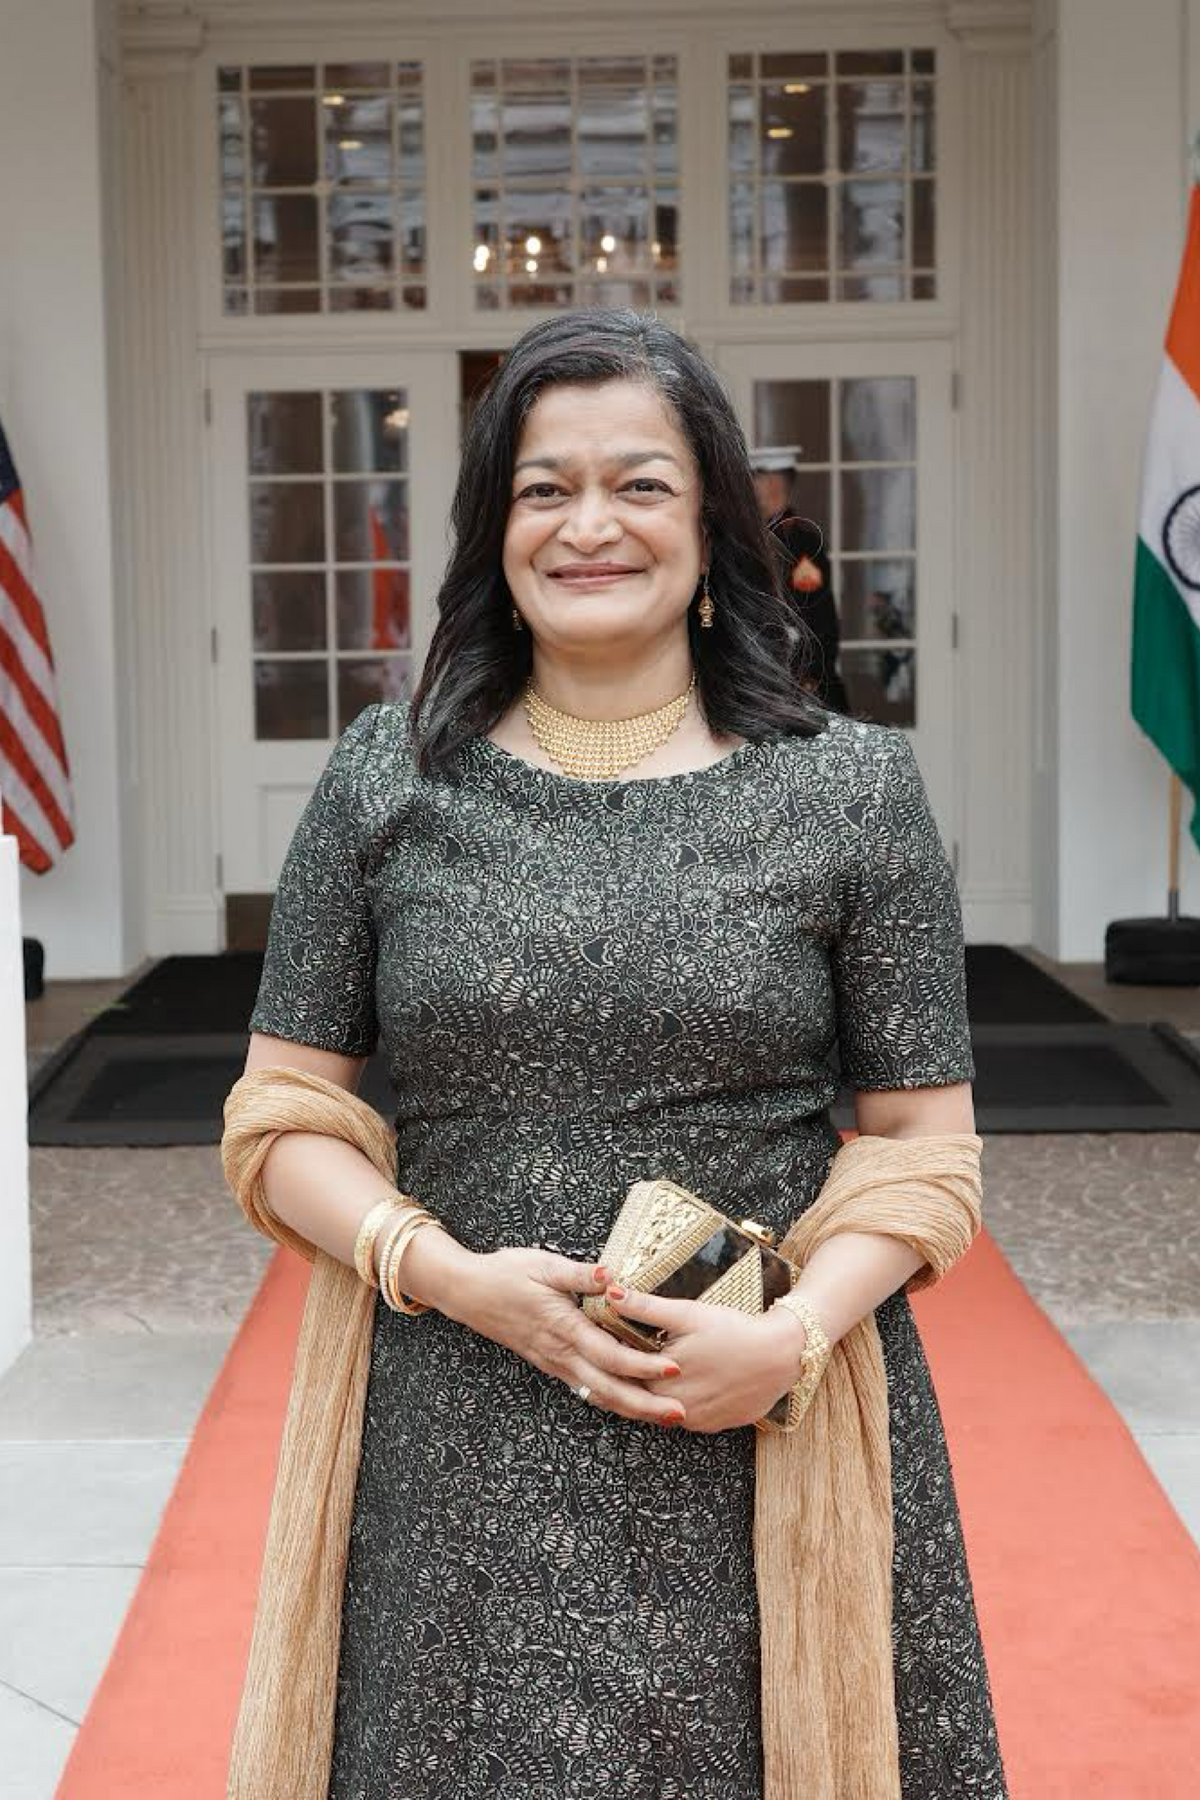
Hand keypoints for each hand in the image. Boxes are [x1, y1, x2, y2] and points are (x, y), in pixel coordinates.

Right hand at [445, 1246, 689, 1428]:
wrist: (468, 1291)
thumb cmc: (506, 1273)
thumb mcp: (542, 1264)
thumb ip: (578, 1274)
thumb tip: (611, 1274)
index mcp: (564, 1327)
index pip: (610, 1354)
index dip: (642, 1364)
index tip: (673, 1368)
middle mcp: (560, 1353)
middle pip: (608, 1388)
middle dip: (645, 1405)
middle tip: (680, 1414)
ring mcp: (554, 1362)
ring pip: (597, 1394)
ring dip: (631, 1408)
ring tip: (663, 1417)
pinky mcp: (550, 1364)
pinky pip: (584, 1389)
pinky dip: (610, 1400)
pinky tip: (628, 1405)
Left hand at [603, 1284, 807, 1433]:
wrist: (781, 1356)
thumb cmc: (733, 1331)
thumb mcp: (687, 1314)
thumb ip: (645, 1307)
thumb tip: (610, 1293)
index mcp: (660, 1383)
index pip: (623, 1377)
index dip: (618, 1359)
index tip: (615, 1342)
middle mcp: (674, 1411)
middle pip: (642, 1395)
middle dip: (636, 1376)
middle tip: (640, 1352)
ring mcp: (696, 1422)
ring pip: (664, 1409)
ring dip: (659, 1392)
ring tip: (666, 1365)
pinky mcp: (715, 1426)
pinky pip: (689, 1416)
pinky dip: (683, 1401)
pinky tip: (689, 1380)